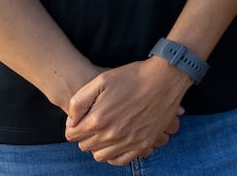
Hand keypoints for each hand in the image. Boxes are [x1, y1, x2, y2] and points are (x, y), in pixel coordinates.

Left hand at [64, 60, 188, 164]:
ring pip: (101, 156)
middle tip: (95, 123)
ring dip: (99, 146)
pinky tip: (117, 143)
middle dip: (86, 135)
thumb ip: (79, 102)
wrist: (166, 77)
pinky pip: (121, 160)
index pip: (72, 135)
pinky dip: (115, 155)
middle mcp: (112, 134)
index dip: (74, 126)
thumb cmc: (133, 76)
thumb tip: (71, 122)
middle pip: (85, 146)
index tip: (82, 120)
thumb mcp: (101, 80)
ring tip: (106, 132)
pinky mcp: (144, 143)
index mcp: (98, 119)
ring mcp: (129, 141)